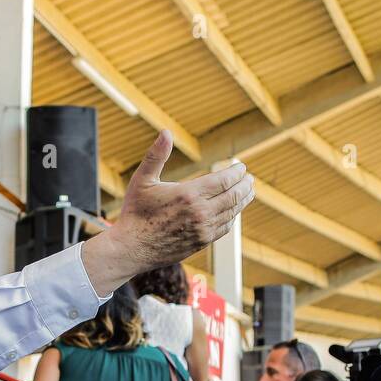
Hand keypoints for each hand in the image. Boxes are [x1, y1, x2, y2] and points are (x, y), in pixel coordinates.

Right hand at [81, 131, 254, 295]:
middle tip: (249, 179)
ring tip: (248, 192)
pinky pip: (224, 228)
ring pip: (232, 213)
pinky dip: (232, 217)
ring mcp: (203, 230)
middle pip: (234, 196)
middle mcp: (200, 213)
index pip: (224, 180)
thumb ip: (156, 156)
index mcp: (189, 194)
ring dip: (243, 201)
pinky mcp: (201, 243)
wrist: (131, 248)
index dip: (236, 172)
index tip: (241, 167)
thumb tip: (165, 132)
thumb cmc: (135, 213)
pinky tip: (233, 212)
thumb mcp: (142, 180)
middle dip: (245, 185)